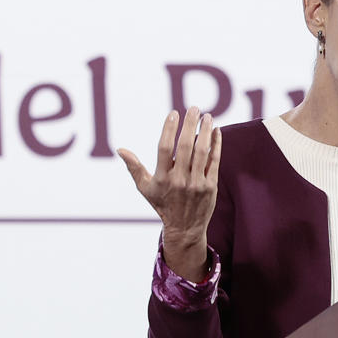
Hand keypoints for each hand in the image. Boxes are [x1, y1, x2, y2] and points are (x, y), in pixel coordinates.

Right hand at [118, 107, 220, 281]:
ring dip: (206, 131)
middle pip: (186, 146)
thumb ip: (134, 167)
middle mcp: (180, 180)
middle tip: (194, 108)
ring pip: (203, 152)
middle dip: (191, 124)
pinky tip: (216, 131)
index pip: (165, 148)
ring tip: (207, 116)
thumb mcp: (145, 188)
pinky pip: (215, 161)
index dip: (169, 129)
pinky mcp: (211, 186)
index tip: (174, 113)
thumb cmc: (162, 204)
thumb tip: (120, 149)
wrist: (185, 228)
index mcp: (162, 178)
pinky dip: (217, 144)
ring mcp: (197, 183)